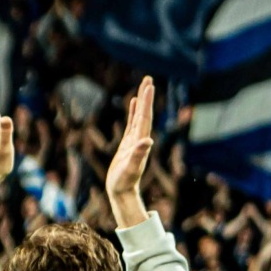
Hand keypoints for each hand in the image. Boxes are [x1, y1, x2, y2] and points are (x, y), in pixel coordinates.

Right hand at [107, 76, 155, 228]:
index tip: (148, 86)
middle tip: (148, 78)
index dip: (146, 102)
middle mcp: (140, 138)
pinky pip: (132, 123)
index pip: (144, 118)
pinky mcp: (128, 144)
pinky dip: (133, 112)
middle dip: (146, 96)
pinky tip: (133, 103)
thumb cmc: (124, 182)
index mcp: (141, 141)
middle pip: (144, 113)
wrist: (122, 192)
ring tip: (144, 86)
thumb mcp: (130, 168)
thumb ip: (138, 155)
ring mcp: (134, 140)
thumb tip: (147, 141)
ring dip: (141, 101)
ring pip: (139, 116)